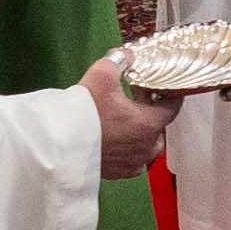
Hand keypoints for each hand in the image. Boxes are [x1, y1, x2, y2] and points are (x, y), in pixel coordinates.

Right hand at [80, 55, 180, 176]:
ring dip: (139, 133)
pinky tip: (112, 137)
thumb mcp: (102, 74)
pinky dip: (125, 149)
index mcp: (148, 124)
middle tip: (138, 100)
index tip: (163, 88)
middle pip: (159, 128)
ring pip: (145, 147)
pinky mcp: (115, 173)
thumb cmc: (82, 114)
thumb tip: (126, 56)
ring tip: (124, 120)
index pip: (172, 108)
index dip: (169, 94)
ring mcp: (130, 163)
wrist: (58, 144)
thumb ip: (119, 60)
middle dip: (152, 114)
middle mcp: (144, 147)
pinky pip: (129, 160)